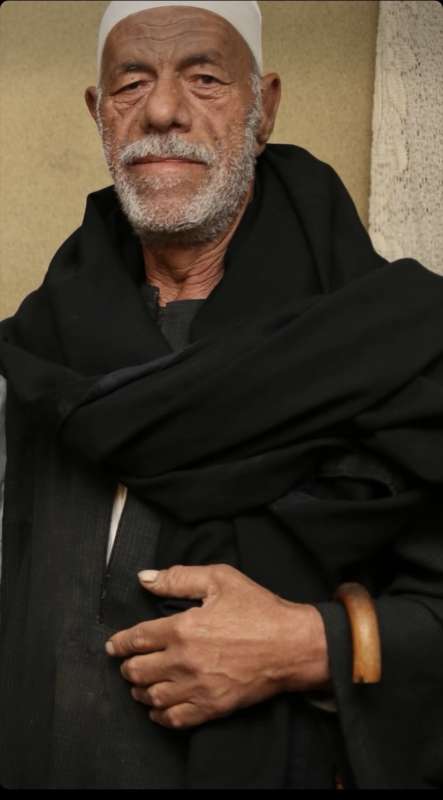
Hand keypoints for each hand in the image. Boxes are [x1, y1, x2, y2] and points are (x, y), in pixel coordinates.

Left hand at [105, 563, 329, 728]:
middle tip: (128, 664)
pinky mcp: (212, 707)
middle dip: (128, 667)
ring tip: (139, 686)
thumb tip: (144, 578)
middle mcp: (184, 661)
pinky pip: (174, 719)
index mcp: (183, 628)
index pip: (137, 639)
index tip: (113, 646)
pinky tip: (158, 708)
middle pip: (138, 671)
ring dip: (140, 691)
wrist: (293, 645)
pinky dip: (159, 715)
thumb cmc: (259, 609)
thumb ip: (178, 578)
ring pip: (152, 696)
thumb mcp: (220, 579)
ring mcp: (197, 687)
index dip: (120, 643)